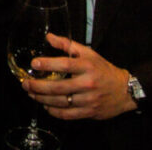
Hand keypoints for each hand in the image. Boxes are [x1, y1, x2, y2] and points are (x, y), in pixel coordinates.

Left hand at [21, 33, 136, 120]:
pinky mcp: (90, 112)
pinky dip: (54, 111)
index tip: (34, 64)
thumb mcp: (88, 53)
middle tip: (25, 84)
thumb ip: (67, 45)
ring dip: (43, 99)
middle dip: (39, 86)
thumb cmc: (104, 70)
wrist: (125, 91)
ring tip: (31, 94)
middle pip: (59, 87)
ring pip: (61, 102)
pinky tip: (46, 106)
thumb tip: (48, 37)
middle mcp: (88, 83)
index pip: (65, 64)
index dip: (48, 64)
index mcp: (87, 66)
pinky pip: (68, 114)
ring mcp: (89, 100)